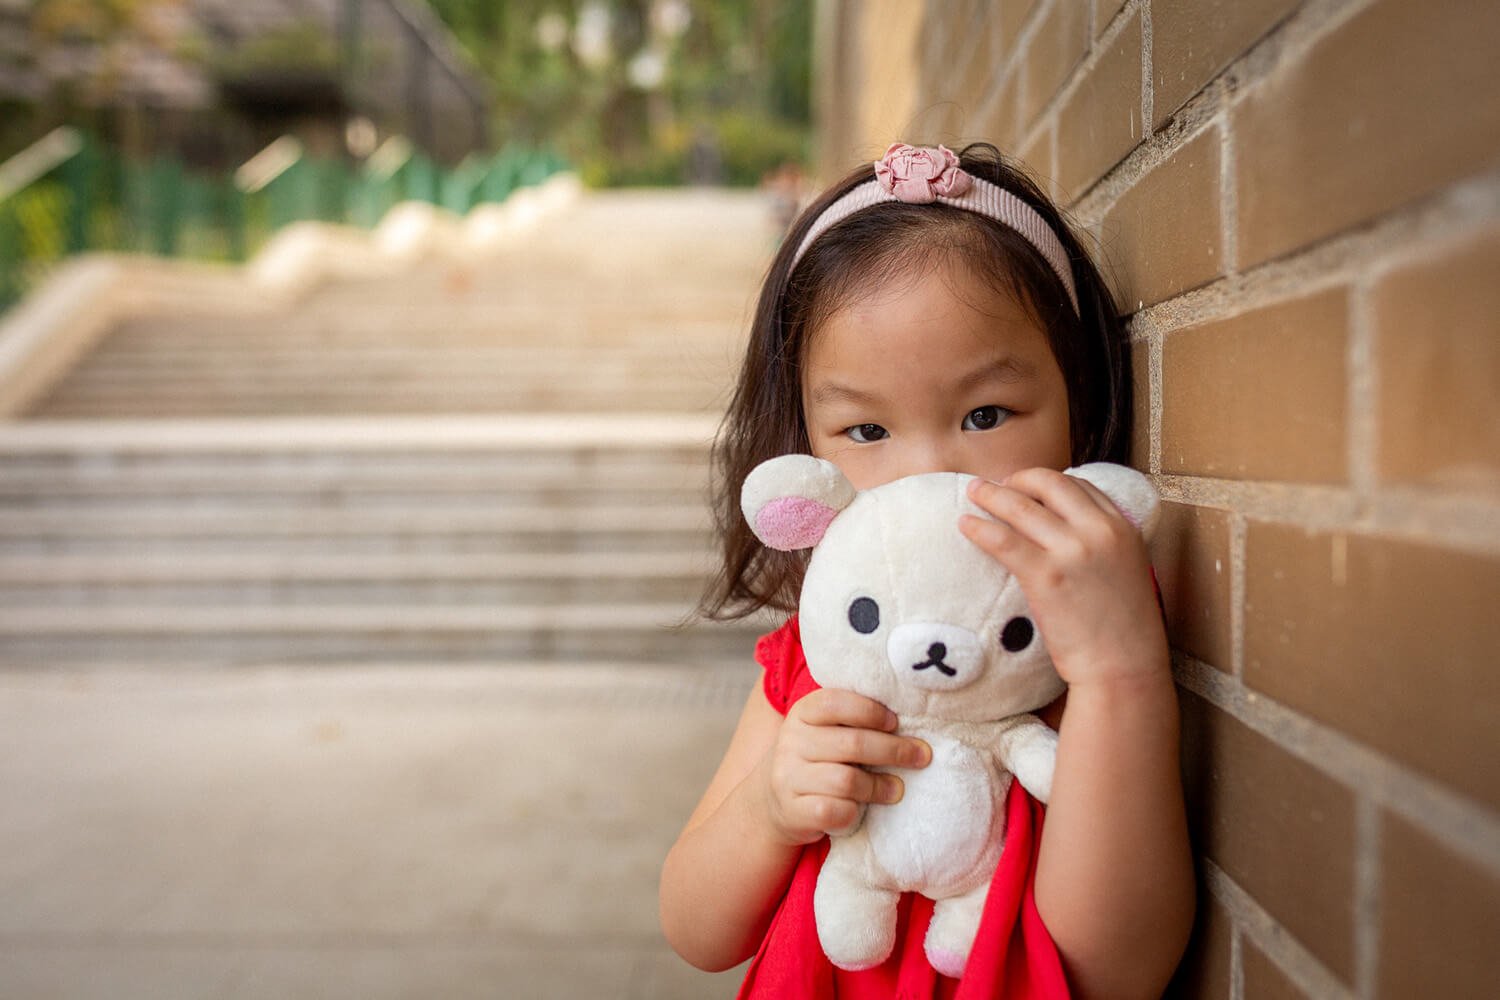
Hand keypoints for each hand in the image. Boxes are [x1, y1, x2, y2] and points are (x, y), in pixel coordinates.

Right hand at [760, 688, 930, 845]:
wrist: (773, 801)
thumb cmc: (816, 761)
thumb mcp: (825, 732)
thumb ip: (854, 722)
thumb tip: (912, 722)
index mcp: (802, 713)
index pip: (836, 703)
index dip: (871, 711)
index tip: (896, 723)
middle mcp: (791, 741)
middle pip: (853, 744)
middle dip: (894, 750)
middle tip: (921, 756)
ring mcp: (788, 777)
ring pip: (847, 781)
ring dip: (879, 787)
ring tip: (896, 789)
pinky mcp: (792, 810)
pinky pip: (833, 811)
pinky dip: (853, 813)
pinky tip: (860, 810)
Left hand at [960, 468, 1167, 686]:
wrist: (1124, 668)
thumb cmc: (1123, 630)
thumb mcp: (1128, 570)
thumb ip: (1102, 544)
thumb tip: (1064, 529)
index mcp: (1123, 527)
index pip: (1079, 485)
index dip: (1047, 482)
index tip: (1027, 486)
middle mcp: (1100, 530)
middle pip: (1049, 484)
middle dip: (1018, 479)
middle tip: (997, 486)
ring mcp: (1072, 551)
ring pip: (1021, 506)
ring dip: (991, 495)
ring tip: (974, 492)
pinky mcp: (1046, 576)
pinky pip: (1003, 540)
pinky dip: (980, 528)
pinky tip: (966, 524)